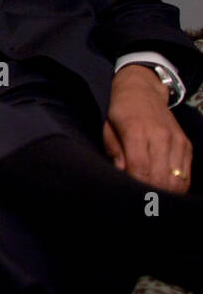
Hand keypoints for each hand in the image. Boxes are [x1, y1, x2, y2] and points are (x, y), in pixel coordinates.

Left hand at [103, 64, 190, 190]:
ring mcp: (176, 141)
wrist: (143, 91)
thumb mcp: (108, 129)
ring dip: (165, 193)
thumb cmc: (121, 113)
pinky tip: (165, 189)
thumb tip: (122, 173)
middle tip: (141, 202)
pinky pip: (186, 174)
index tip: (130, 196)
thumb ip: (114, 152)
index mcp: (137, 133)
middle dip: (151, 194)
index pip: (140, 169)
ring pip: (177, 179)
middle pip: (161, 178)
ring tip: (153, 198)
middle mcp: (160, 137)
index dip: (137, 186)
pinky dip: (177, 185)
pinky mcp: (186, 144)